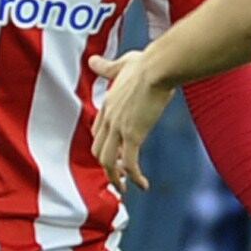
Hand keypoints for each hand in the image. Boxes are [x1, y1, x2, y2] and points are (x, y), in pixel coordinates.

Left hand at [88, 50, 172, 193]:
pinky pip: (130, 164)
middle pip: (99, 150)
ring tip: (126, 189)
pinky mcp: (133, 135)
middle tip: (121, 176)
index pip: (98, 132)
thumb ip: (106, 66)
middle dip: (108, 166)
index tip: (116, 154)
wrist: (158, 67)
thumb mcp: (122, 63)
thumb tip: (92, 60)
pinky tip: (144, 185)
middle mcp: (108, 118)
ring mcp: (118, 128)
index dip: (104, 146)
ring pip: (108, 162)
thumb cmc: (146, 62)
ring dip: (115, 179)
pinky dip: (135, 178)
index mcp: (107, 104)